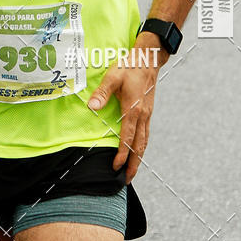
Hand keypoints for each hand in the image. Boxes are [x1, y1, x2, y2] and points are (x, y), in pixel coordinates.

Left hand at [87, 41, 162, 182]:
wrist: (148, 59)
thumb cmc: (129, 67)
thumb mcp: (112, 77)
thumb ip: (102, 93)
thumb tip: (92, 107)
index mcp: (133, 110)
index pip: (127, 139)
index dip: (121, 155)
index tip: (115, 168)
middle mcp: (142, 116)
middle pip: (139, 147)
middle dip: (133, 165)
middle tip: (127, 180)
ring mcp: (147, 115)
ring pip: (144, 142)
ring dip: (139, 158)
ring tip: (133, 171)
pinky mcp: (148, 112)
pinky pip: (146, 134)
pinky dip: (142, 147)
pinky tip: (137, 150)